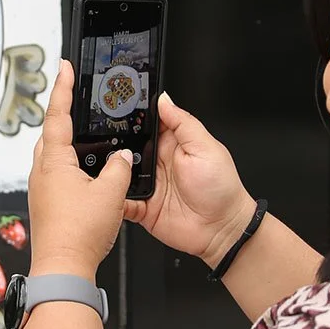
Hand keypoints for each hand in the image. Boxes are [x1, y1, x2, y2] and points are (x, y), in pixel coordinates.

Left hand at [27, 59, 132, 279]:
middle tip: (76, 99)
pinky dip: (70, 165)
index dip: (63, 88)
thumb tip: (121, 158)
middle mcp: (42, 172)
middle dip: (64, 114)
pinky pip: (57, 175)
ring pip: (53, 155)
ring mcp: (42, 189)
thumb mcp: (111, 193)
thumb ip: (118, 168)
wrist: (63, 268)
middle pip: (51, 133)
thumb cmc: (80, 233)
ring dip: (67, 142)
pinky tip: (87, 173)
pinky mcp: (46, 204)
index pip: (58, 114)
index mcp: (54, 161)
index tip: (65, 67)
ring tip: (87, 136)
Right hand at [124, 93, 256, 268]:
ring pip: (118, 173)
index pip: (145, 124)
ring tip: (108, 169)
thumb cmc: (220, 188)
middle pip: (126, 147)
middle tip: (107, 143)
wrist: (222, 229)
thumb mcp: (205, 147)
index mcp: (171, 144)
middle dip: (114, 144)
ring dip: (112, 171)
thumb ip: (183, 123)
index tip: (116, 109)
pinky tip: (111, 193)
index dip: (131, 116)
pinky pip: (120, 200)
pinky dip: (113, 198)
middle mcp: (156, 162)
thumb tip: (164, 99)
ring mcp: (147, 184)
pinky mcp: (141, 206)